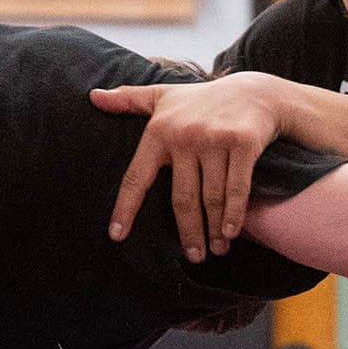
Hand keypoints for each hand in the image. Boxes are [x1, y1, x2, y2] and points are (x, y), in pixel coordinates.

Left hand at [91, 71, 279, 260]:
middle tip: (192, 257)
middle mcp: (185, 136)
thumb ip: (128, 99)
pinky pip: (236, 188)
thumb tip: (93, 97)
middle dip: (188, 232)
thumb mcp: (163, 96)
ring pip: (211, 197)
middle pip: (182, 198)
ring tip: (216, 250)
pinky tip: (230, 233)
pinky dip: (234, 214)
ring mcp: (215, 140)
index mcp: (159, 130)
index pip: (137, 177)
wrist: (254, 91)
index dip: (125, 208)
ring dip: (214, 229)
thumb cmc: (202, 100)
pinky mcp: (242, 144)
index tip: (117, 236)